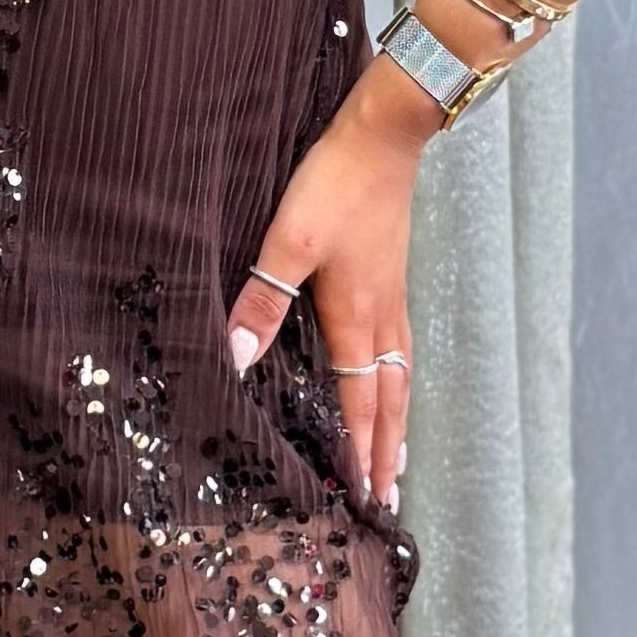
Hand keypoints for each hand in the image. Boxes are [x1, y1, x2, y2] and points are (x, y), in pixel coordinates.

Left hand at [225, 70, 427, 515]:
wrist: (385, 137)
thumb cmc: (335, 185)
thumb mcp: (287, 239)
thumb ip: (262, 299)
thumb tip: (235, 358)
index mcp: (356, 317)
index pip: (359, 400)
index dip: (360, 449)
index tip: (364, 494)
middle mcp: (381, 317)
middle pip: (389, 399)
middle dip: (387, 452)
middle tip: (388, 498)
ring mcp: (392, 297)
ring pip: (400, 376)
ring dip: (397, 422)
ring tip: (397, 458)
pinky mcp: (392, 278)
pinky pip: (400, 348)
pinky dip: (399, 382)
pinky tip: (392, 380)